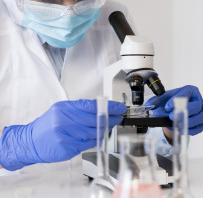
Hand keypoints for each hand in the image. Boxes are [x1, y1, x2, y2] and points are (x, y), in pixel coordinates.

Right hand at [0, 99, 126, 170]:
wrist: (30, 142)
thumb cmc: (48, 125)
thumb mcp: (61, 111)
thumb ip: (80, 109)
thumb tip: (101, 109)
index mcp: (64, 108)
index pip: (91, 106)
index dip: (108, 107)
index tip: (119, 108)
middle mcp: (64, 121)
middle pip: (94, 120)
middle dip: (110, 119)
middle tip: (118, 118)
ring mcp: (65, 136)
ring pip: (93, 133)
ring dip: (104, 130)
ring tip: (108, 127)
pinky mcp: (67, 148)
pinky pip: (87, 144)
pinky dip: (95, 140)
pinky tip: (98, 137)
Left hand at [145, 85, 202, 135]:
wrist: (172, 113)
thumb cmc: (171, 103)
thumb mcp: (162, 99)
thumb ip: (156, 101)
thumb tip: (149, 105)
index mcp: (189, 91)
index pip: (186, 94)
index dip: (177, 100)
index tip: (167, 107)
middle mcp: (197, 100)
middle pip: (196, 105)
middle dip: (184, 112)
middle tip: (172, 116)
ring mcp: (201, 112)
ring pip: (200, 117)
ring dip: (188, 122)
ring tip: (178, 125)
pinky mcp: (200, 122)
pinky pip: (200, 127)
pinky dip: (191, 130)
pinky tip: (182, 130)